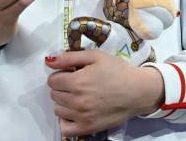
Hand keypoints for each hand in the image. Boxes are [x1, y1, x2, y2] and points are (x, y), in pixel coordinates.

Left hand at [46, 50, 164, 136]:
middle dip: (61, 86)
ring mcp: (82, 117)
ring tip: (78, 95)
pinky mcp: (88, 128)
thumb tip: (48, 61)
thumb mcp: (94, 56)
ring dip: (63, 102)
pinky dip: (66, 120)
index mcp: (77, 81)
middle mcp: (77, 101)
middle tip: (76, 82)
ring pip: (58, 110)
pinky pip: (65, 129)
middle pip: (54, 94)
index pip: (52, 80)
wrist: (137, 90)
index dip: (60, 74)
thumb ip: (69, 57)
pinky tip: (75, 111)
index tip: (71, 73)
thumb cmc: (117, 70)